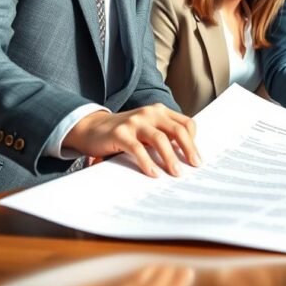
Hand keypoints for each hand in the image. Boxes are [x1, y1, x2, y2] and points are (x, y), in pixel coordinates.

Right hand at [63, 104, 199, 177]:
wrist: (90, 127)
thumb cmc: (125, 132)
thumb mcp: (147, 129)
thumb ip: (163, 135)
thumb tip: (185, 157)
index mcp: (160, 111)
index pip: (186, 123)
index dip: (193, 140)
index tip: (195, 157)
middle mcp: (150, 113)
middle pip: (177, 130)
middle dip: (189, 149)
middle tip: (195, 165)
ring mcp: (135, 122)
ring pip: (160, 139)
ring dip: (170, 158)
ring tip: (176, 173)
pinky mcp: (120, 133)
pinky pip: (138, 149)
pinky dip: (147, 162)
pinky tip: (153, 173)